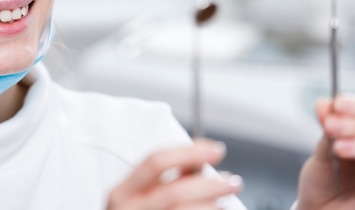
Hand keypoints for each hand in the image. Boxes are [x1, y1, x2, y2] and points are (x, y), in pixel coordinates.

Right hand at [107, 138, 242, 209]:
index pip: (155, 162)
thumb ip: (165, 179)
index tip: (216, 150)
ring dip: (212, 206)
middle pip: (175, 191)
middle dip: (210, 184)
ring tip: (225, 204)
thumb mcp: (138, 197)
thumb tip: (199, 161)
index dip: (189, 152)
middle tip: (232, 182)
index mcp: (122, 192)